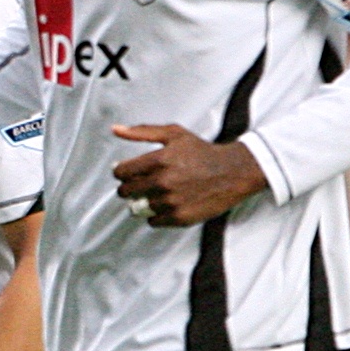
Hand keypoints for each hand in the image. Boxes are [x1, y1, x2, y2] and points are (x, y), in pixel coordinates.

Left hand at [110, 125, 267, 226]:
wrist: (233, 171)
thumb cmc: (203, 152)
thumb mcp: (174, 134)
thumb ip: (142, 132)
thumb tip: (116, 129)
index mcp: (159, 160)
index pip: (121, 173)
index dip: (122, 173)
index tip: (128, 174)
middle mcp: (163, 181)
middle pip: (125, 192)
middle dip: (130, 188)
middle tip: (142, 184)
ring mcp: (171, 201)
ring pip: (138, 207)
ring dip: (145, 201)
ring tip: (161, 193)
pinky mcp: (179, 217)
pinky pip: (152, 221)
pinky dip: (157, 214)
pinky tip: (168, 204)